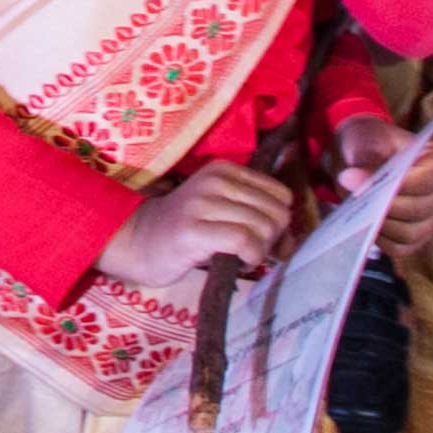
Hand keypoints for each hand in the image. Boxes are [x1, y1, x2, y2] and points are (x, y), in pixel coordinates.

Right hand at [97, 162, 297, 287]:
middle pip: (276, 212)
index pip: (281, 195)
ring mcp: (202, 203)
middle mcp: (215, 180)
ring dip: (261, 250)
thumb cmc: (187, 229)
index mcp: (224, 169)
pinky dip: (251, 256)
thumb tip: (294, 237)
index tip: (264, 237)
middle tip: (253, 251)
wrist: (138, 241)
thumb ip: (253, 211)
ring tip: (241, 256)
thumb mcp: (220, 206)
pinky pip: (244, 241)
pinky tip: (239, 263)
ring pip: (263, 226)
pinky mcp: (194, 230)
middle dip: (273, 238)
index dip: (280, 221)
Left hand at [334, 115, 432, 256]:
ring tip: (355, 209)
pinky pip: (400, 248)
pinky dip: (380, 239)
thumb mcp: (365, 135)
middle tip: (353, 196)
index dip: (403, 185)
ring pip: (410, 233)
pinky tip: (362, 224)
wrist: (362, 157)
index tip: (369, 185)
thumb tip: (353, 178)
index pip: (431, 179)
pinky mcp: (418, 238)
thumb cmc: (370, 142)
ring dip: (380, 224)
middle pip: (421, 210)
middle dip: (386, 206)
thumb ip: (363, 151)